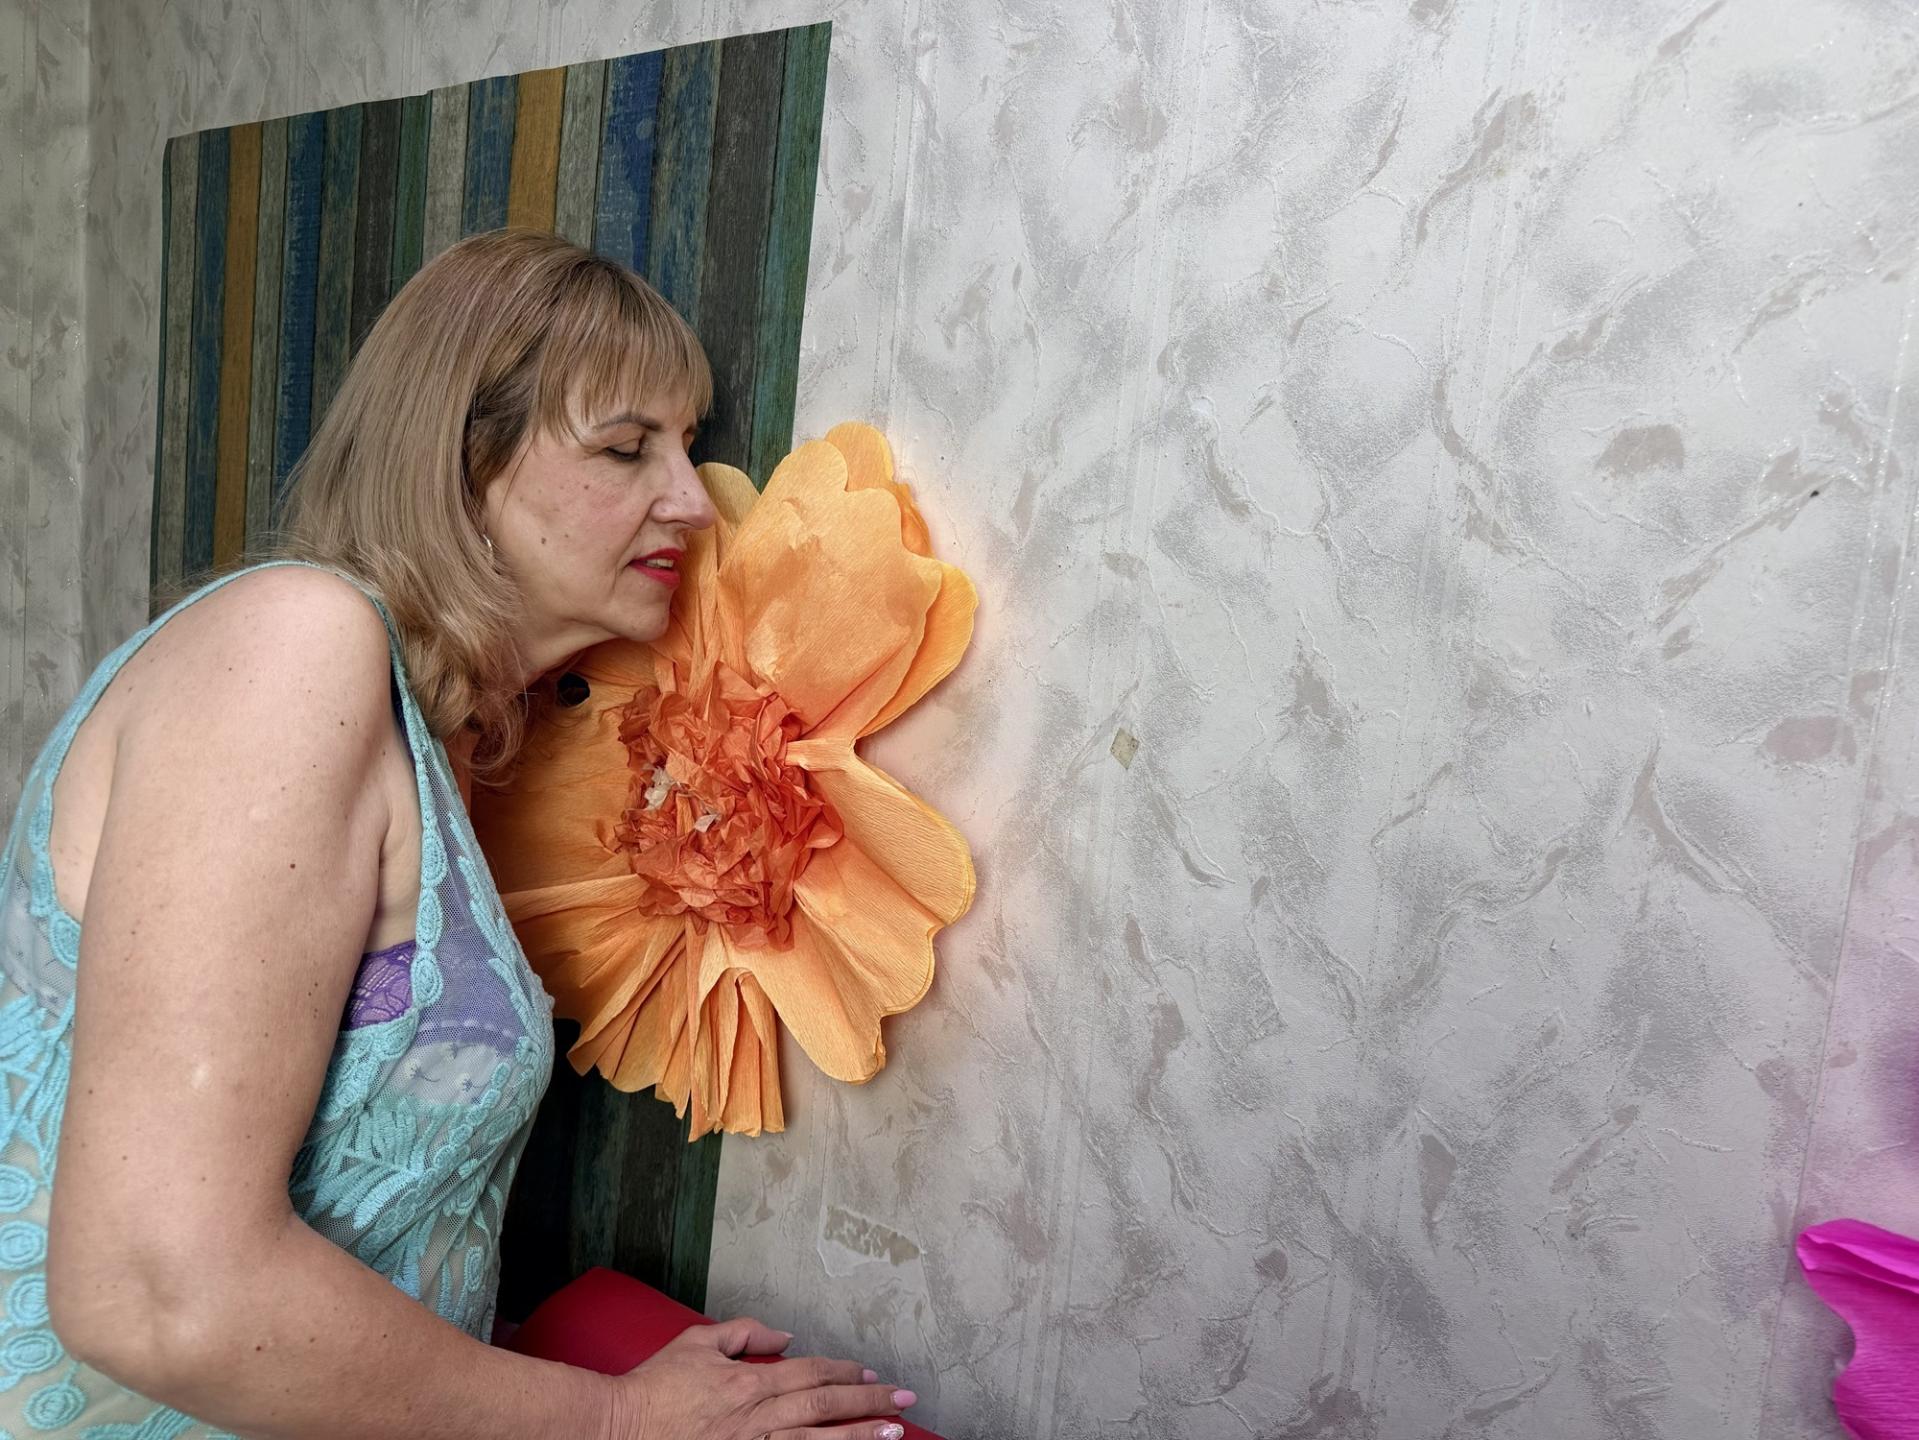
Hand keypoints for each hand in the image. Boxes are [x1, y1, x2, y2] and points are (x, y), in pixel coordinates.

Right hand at [606, 1316, 915, 1439]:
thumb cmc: (655, 1386)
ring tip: (894, 1433)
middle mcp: (756, 1414)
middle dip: (867, 1402)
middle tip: (904, 1400)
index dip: (843, 1372)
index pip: (809, 1373)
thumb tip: (785, 1336)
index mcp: (748, 1380)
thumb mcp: (698, 1342)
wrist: (618, 1427)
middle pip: (823, 1406)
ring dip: (857, 1437)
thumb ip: (745, 1333)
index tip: (870, 1373)